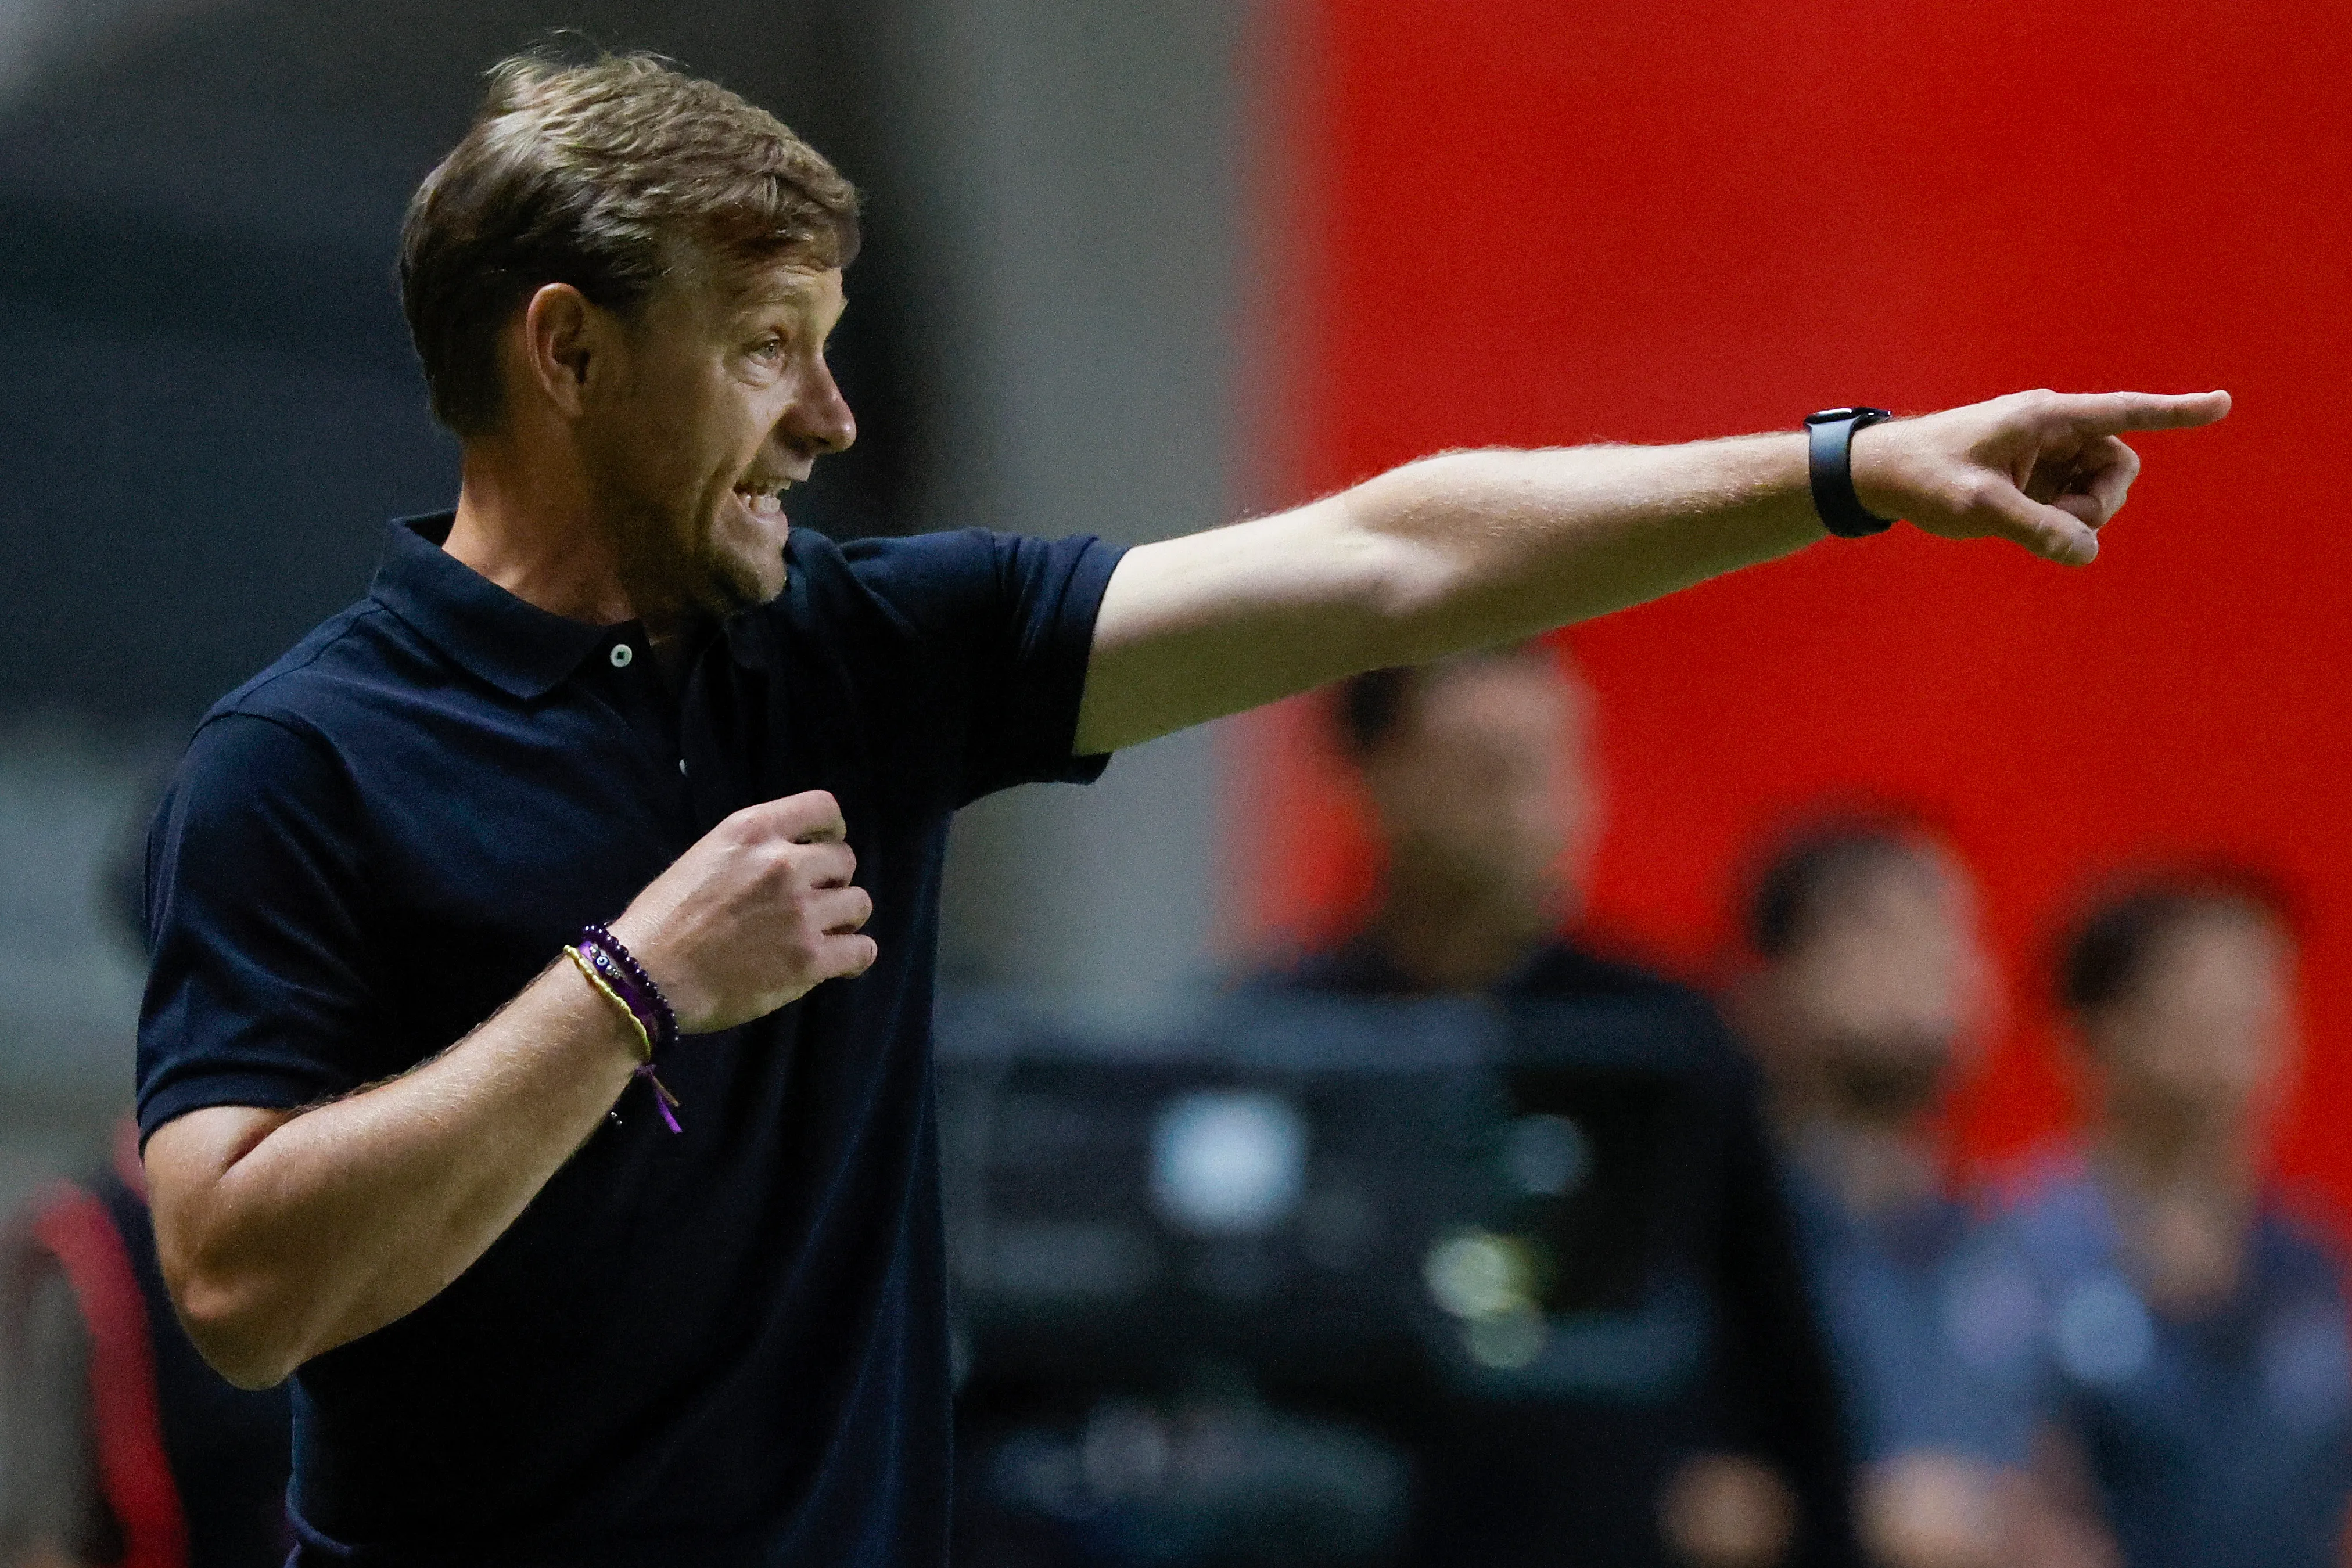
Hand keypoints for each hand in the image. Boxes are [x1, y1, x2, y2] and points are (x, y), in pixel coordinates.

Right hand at [605, 790, 876, 1032]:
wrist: (646, 977)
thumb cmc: (664, 920)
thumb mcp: (704, 857)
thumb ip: (752, 851)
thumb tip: (792, 856)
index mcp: (753, 831)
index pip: (823, 807)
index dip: (833, 829)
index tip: (826, 847)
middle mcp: (782, 864)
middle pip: (845, 859)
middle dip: (833, 881)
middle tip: (812, 902)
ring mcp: (799, 912)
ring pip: (859, 904)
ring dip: (845, 919)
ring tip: (822, 933)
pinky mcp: (809, 959)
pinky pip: (862, 950)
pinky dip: (854, 956)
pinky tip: (836, 962)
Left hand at [1850, 388, 2229, 564]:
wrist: (1881, 473)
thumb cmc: (1925, 478)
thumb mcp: (1978, 508)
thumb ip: (2036, 529)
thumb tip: (2088, 552)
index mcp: (2044, 417)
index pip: (2123, 412)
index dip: (2175, 412)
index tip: (2221, 405)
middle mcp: (2053, 427)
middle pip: (2118, 466)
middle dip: (2099, 503)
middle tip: (2053, 526)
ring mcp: (2047, 451)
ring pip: (2098, 487)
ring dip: (2077, 514)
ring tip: (2026, 522)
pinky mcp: (2036, 473)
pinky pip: (2073, 499)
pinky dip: (2059, 518)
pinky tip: (2019, 518)